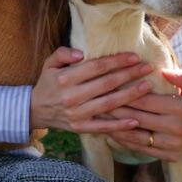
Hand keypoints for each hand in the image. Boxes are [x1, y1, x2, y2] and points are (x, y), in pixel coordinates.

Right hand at [30, 47, 153, 133]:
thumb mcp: (49, 64)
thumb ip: (63, 53)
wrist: (34, 110)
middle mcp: (71, 96)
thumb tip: (81, 53)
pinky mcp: (80, 128)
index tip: (134, 56)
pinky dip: (119, 125)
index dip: (117, 61)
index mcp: (65, 79)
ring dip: (130, 95)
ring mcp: (76, 114)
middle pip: (106, 84)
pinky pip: (102, 127)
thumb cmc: (47, 83)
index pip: (96, 67)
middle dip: (129, 75)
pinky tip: (135, 120)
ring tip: (147, 87)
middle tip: (147, 68)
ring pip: (108, 104)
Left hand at [106, 69, 181, 161]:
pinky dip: (125, 142)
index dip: (124, 93)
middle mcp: (173, 128)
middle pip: (136, 117)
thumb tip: (162, 70)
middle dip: (114, 109)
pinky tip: (111, 134)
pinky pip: (142, 149)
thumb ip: (181, 78)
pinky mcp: (168, 156)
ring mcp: (170, 144)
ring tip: (98, 118)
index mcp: (178, 108)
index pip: (145, 100)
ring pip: (135, 136)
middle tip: (95, 101)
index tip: (108, 86)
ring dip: (115, 127)